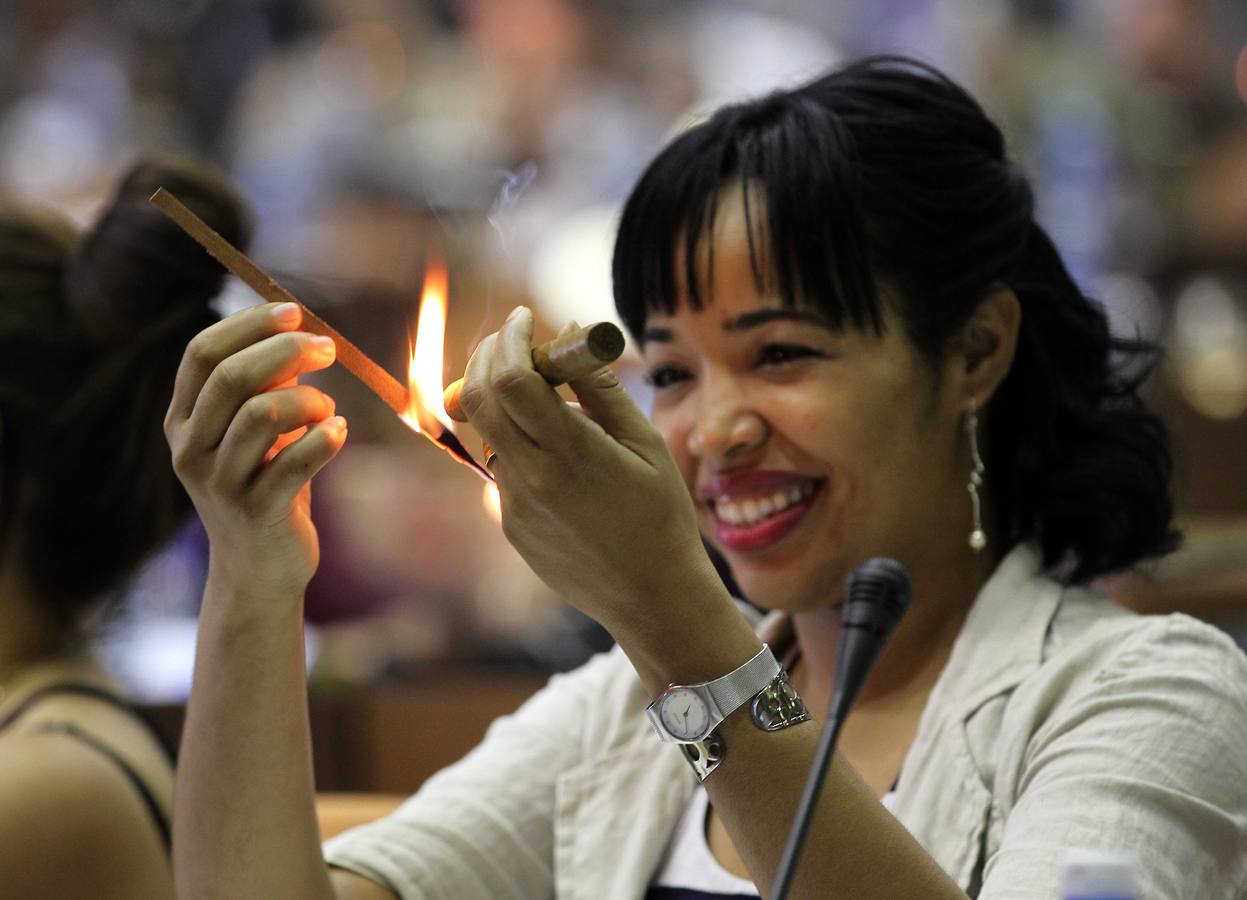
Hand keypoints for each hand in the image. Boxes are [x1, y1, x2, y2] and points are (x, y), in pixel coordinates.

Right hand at [165, 302, 346, 602]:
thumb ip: (266, 386)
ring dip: (308, 399)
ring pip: (261, 415)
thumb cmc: (264, 485)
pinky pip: (294, 463)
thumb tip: (296, 333)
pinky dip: (325, 439)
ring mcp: (220, 483)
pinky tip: (339, 432)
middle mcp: (190, 448)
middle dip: (285, 351)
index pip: (202, 353)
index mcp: (183, 420)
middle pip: (231, 377)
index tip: (294, 312)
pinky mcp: (257, 512)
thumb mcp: (256, 433)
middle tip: (328, 348)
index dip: (249, 325)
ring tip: (328, 410)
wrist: (258, 569)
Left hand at [458, 306, 727, 637]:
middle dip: (487, 356)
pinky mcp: (510, 525)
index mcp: (572, 452)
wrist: (652, 597)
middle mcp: (532, 478)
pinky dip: (517, 442)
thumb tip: (571, 330)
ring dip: (502, 400)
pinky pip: (501, 468)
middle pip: (478, 397)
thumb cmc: (661, 515)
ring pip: (487, 431)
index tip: (523, 317)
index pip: (510, 378)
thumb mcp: (644, 443)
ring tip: (545, 397)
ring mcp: (514, 505)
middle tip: (513, 339)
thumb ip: (599, 386)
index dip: (508, 338)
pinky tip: (558, 455)